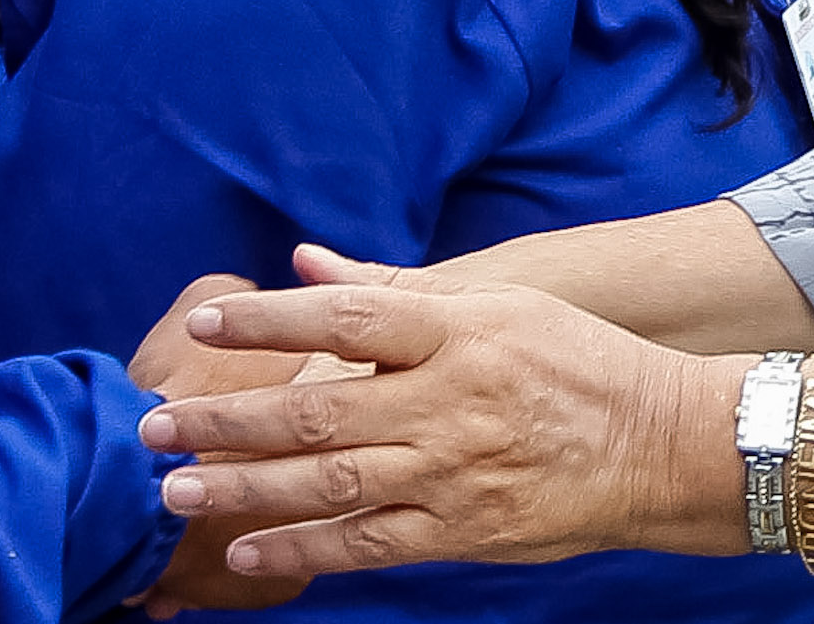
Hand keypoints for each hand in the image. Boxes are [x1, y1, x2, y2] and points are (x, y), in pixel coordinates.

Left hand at [135, 244, 742, 584]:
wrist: (660, 445)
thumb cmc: (573, 361)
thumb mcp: (498, 302)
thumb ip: (393, 290)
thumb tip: (305, 261)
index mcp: (454, 334)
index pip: (344, 320)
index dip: (269, 321)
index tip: (204, 322)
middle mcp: (447, 403)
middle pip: (317, 413)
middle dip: (226, 421)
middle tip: (153, 425)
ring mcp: (452, 474)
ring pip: (329, 486)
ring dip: (245, 490)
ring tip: (177, 489)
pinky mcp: (462, 533)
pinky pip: (368, 546)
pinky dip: (303, 550)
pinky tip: (247, 552)